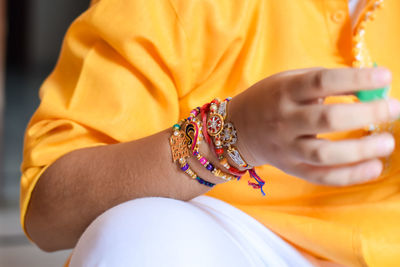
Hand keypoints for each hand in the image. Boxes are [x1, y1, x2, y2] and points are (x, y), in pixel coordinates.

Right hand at [229, 67, 399, 185]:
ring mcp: (286, 148)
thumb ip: (322, 82)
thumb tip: (368, 88)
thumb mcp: (288, 80)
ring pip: (324, 154)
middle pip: (327, 120)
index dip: (355, 79)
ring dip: (360, 150)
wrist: (237, 128)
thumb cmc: (269, 99)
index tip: (385, 77)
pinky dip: (349, 175)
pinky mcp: (290, 168)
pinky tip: (373, 167)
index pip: (322, 83)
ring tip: (386, 143)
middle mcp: (284, 120)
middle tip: (394, 109)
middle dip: (366, 113)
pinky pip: (320, 177)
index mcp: (285, 91)